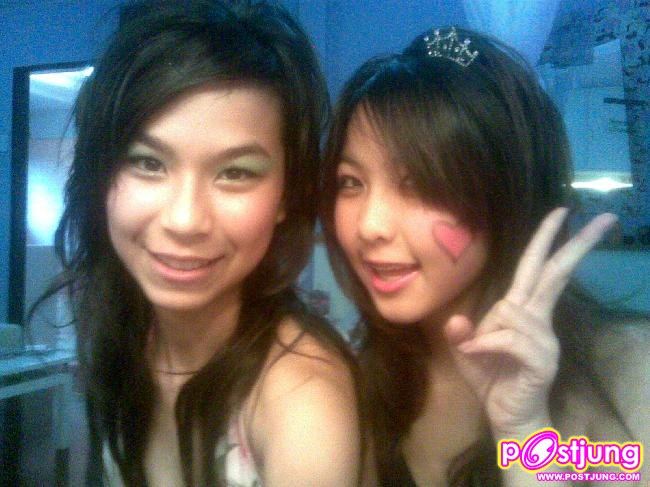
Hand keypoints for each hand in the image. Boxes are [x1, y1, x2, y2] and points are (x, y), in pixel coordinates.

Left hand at [444, 208, 616, 438]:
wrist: (507, 419)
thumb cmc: (491, 380)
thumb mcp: (467, 352)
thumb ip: (461, 334)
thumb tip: (458, 320)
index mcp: (522, 312)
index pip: (536, 269)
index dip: (546, 240)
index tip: (562, 212)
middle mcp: (538, 321)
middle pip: (555, 275)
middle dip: (573, 246)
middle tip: (602, 218)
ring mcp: (545, 340)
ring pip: (514, 312)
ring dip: (488, 330)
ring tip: (478, 351)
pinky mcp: (543, 361)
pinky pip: (510, 339)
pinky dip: (488, 344)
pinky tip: (480, 355)